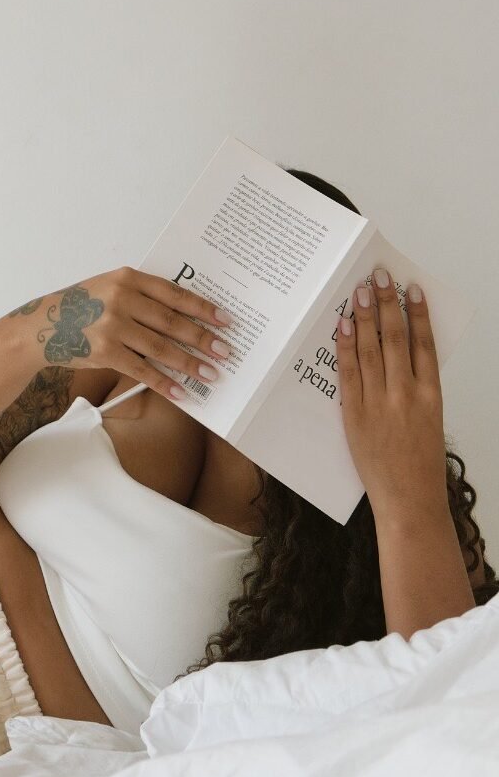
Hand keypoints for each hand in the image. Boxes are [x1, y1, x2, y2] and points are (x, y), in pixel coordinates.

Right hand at [36, 267, 234, 402]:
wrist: (41, 326)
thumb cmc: (79, 307)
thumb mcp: (109, 288)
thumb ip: (142, 296)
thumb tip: (184, 318)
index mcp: (127, 278)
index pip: (174, 293)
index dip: (202, 308)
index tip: (225, 319)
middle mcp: (121, 299)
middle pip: (172, 322)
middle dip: (203, 338)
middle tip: (224, 351)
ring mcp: (112, 326)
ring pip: (162, 348)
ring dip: (190, 363)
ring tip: (210, 373)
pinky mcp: (105, 352)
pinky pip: (142, 370)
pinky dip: (164, 382)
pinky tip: (181, 391)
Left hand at [334, 265, 447, 518]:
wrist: (409, 500)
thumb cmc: (419, 463)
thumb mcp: (428, 420)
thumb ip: (416, 387)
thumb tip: (401, 350)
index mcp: (431, 396)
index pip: (425, 344)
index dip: (418, 313)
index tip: (411, 289)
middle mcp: (407, 395)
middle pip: (397, 339)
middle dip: (387, 304)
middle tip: (379, 276)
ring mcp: (380, 404)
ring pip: (372, 350)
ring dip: (365, 317)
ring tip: (359, 290)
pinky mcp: (355, 415)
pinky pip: (349, 374)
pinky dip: (346, 347)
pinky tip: (344, 326)